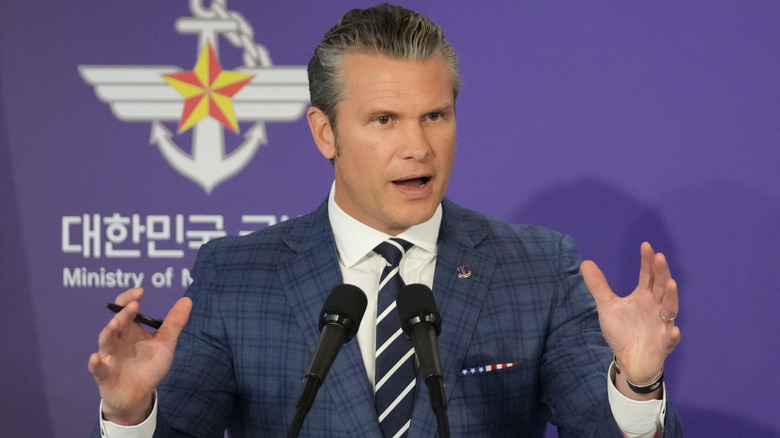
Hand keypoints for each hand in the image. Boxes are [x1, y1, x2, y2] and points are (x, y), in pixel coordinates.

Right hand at [88, 288, 191, 424]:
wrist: (138, 395)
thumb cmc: (149, 365)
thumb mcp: (165, 344)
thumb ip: (174, 324)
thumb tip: (187, 300)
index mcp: (130, 329)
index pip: (126, 309)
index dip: (130, 299)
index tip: (141, 291)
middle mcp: (117, 339)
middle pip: (117, 322)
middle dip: (124, 313)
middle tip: (134, 304)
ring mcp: (109, 356)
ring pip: (106, 341)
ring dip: (110, 331)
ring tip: (116, 323)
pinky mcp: (104, 375)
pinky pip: (98, 369)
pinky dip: (96, 363)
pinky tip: (96, 358)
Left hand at [581, 242, 680, 395]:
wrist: (629, 360)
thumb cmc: (623, 330)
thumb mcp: (607, 306)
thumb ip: (599, 286)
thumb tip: (585, 262)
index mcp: (644, 296)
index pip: (648, 275)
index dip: (647, 261)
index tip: (646, 246)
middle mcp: (656, 307)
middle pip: (660, 287)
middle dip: (661, 273)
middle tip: (660, 257)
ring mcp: (662, 325)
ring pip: (669, 309)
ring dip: (671, 297)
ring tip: (671, 284)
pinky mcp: (663, 344)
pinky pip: (670, 339)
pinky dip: (672, 335)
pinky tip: (673, 330)